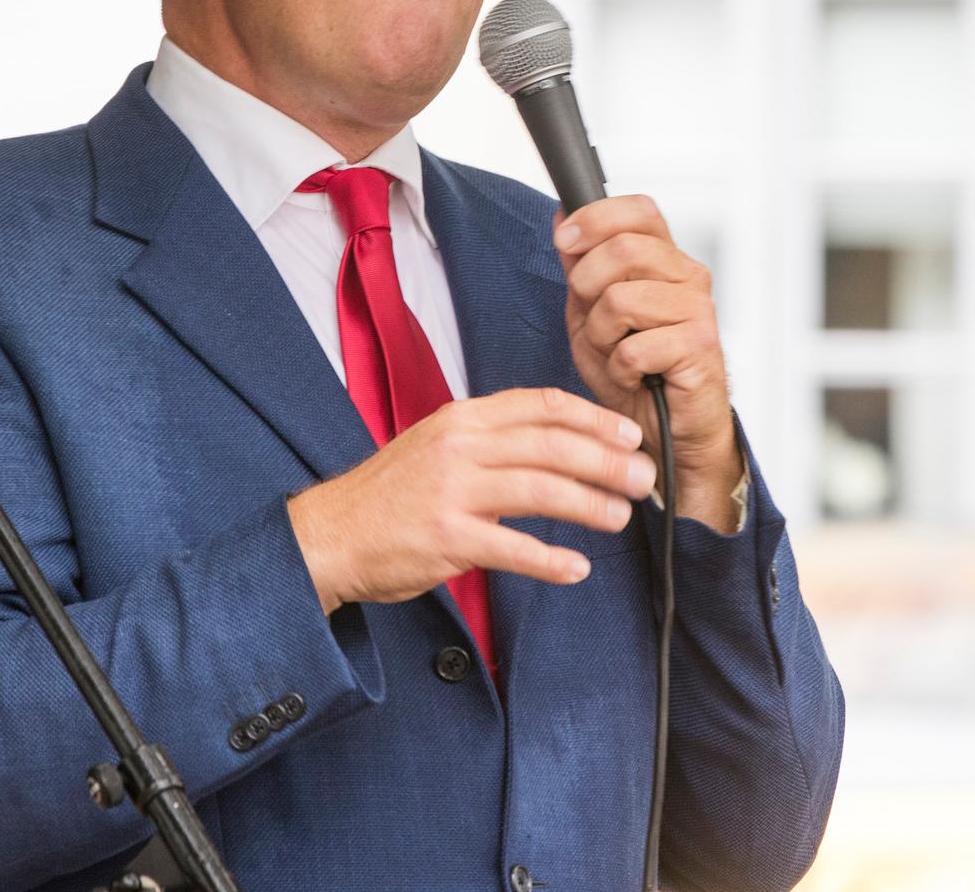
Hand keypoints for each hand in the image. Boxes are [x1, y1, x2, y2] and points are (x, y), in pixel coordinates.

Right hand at [285, 387, 656, 614]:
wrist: (331, 533)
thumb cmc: (392, 493)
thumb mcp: (439, 443)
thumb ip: (492, 438)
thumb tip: (560, 443)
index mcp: (462, 418)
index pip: (541, 405)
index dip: (593, 418)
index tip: (628, 435)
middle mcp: (460, 446)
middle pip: (551, 445)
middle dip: (606, 461)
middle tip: (642, 479)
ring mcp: (452, 491)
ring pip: (540, 490)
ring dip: (590, 505)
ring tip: (620, 517)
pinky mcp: (445, 537)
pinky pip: (512, 547)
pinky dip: (550, 559)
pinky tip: (577, 568)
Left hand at [556, 195, 742, 530]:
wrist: (664, 430)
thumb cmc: (634, 371)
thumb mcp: (591, 313)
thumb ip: (580, 267)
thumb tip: (565, 220)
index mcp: (664, 260)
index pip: (638, 210)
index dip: (596, 217)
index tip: (566, 241)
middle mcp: (688, 277)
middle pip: (623, 249)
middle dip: (587, 286)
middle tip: (593, 319)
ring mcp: (698, 310)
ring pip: (622, 299)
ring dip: (601, 334)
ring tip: (615, 353)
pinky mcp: (700, 346)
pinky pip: (634, 346)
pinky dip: (619, 367)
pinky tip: (633, 376)